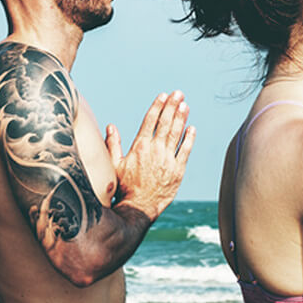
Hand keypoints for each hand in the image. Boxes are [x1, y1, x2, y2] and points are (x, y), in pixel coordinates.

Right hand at [104, 91, 195, 219]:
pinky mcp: (178, 171)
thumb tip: (110, 126)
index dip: (158, 106)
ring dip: (181, 118)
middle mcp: (155, 150)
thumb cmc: (123, 188)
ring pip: (176, 134)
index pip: (150, 121)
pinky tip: (192, 128)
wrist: (137, 208)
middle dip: (172, 106)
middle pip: (166, 123)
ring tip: (185, 105)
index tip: (163, 95)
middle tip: (179, 93)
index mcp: (140, 146)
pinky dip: (189, 139)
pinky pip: (185, 151)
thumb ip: (113, 144)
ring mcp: (168, 160)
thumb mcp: (114, 165)